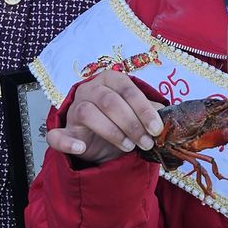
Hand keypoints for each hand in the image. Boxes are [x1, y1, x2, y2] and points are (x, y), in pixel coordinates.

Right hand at [45, 69, 164, 164]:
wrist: (98, 140)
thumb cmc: (121, 121)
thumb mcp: (138, 115)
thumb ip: (151, 112)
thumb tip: (171, 116)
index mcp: (111, 80)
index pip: (128, 90)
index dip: (143, 109)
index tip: (156, 129)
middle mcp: (90, 89)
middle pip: (109, 101)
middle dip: (131, 123)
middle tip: (146, 142)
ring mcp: (74, 108)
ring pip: (88, 112)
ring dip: (112, 131)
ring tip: (128, 146)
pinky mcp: (63, 130)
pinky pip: (57, 134)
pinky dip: (67, 142)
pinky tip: (81, 148)